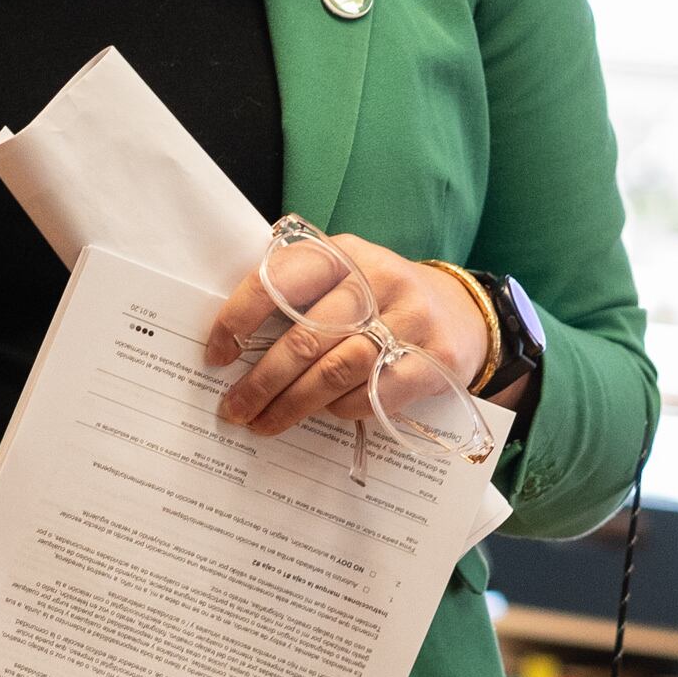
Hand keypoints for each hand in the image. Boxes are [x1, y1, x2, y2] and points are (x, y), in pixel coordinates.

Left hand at [203, 230, 490, 436]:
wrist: (462, 314)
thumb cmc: (379, 301)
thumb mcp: (343, 279)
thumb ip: (298, 297)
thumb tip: (232, 346)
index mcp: (343, 254)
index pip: (280, 279)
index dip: (240, 318)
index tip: (215, 354)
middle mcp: (377, 279)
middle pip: (306, 337)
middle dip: (261, 380)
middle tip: (233, 409)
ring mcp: (410, 319)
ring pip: (336, 371)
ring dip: (292, 404)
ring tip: (264, 423)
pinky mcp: (434, 359)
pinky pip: (374, 394)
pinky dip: (341, 409)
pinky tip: (324, 415)